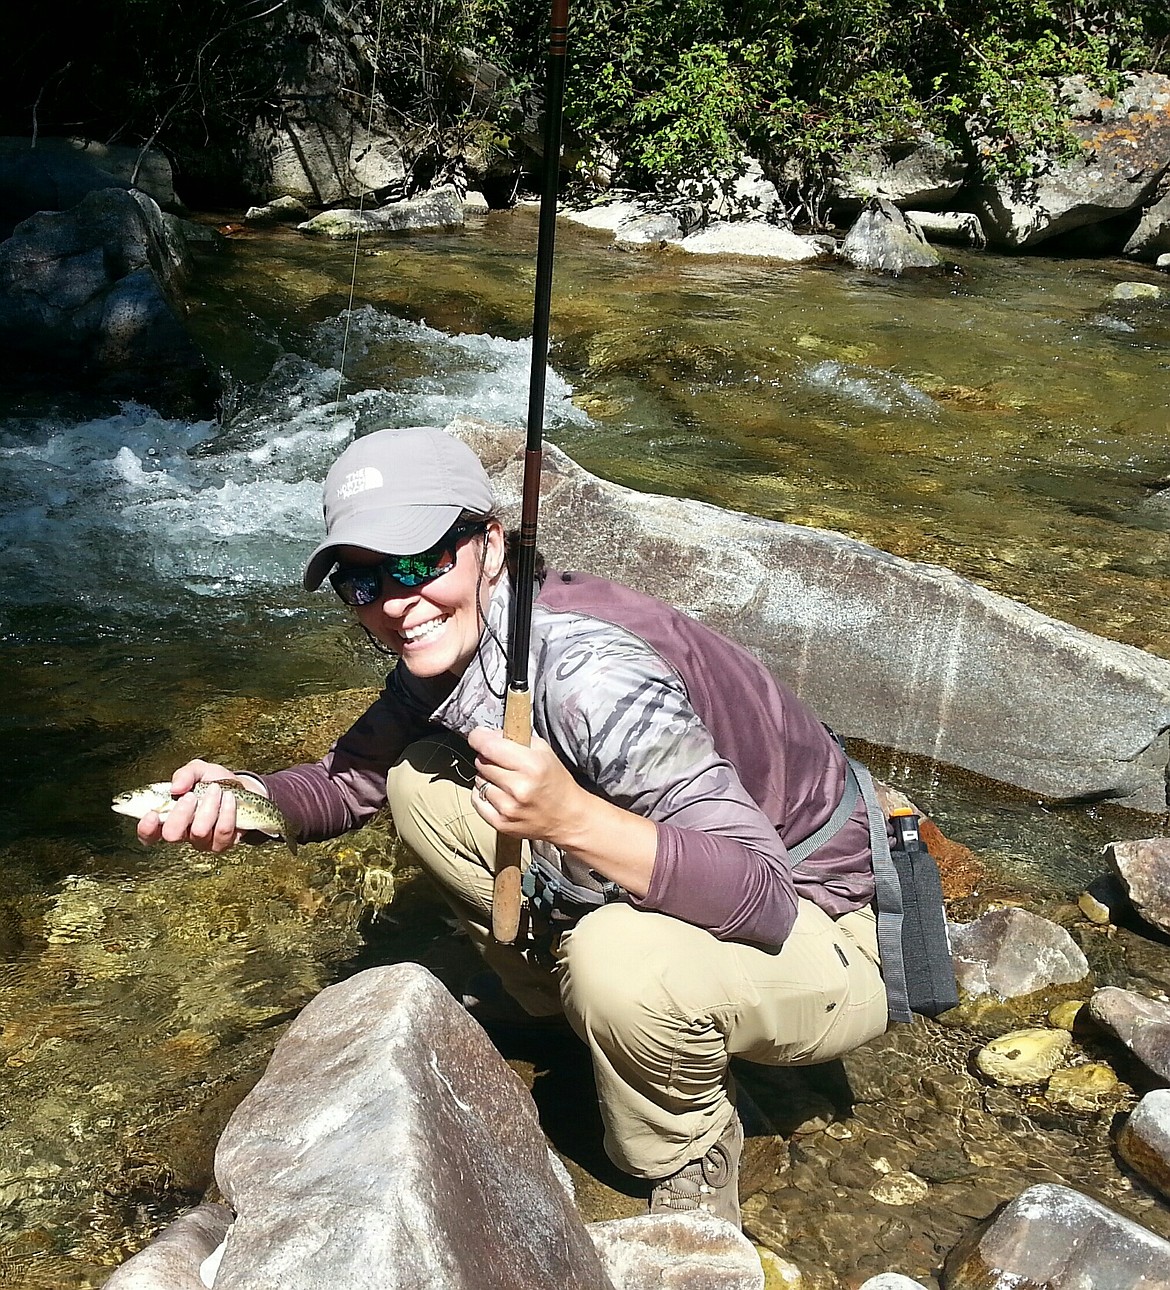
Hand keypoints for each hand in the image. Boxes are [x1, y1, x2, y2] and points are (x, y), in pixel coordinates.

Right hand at [136, 760, 265, 853]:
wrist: (243, 789)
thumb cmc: (214, 781)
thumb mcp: (198, 770)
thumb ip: (184, 775)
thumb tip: (175, 788)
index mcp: (169, 818)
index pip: (149, 833)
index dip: (146, 828)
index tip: (152, 813)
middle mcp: (184, 833)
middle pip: (172, 835)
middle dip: (181, 813)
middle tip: (191, 796)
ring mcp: (203, 841)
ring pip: (199, 832)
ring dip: (208, 807)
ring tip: (215, 790)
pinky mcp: (223, 843)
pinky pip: (222, 831)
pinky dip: (226, 811)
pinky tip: (229, 798)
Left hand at [466, 728, 583, 845]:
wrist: (568, 817)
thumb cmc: (555, 781)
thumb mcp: (543, 751)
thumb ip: (515, 738)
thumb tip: (484, 734)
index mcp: (531, 766)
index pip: (489, 746)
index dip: (478, 738)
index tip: (478, 736)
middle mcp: (518, 788)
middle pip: (482, 762)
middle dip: (488, 758)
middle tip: (503, 762)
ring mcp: (508, 808)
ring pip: (478, 781)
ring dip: (487, 777)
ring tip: (505, 781)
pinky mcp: (500, 823)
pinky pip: (477, 800)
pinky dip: (483, 795)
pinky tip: (500, 794)